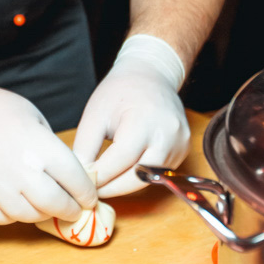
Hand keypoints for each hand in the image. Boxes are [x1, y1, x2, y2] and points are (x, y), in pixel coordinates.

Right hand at [0, 72, 96, 225]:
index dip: (86, 192)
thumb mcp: (34, 117)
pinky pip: (5, 219)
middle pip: (55, 204)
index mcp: (38, 146)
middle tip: (74, 209)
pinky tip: (18, 201)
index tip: (89, 197)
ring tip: (45, 204)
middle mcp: (19, 170)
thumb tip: (70, 176)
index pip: (75, 179)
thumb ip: (52, 148)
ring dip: (43, 213)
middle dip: (70, 210)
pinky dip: (16, 215)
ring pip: (31, 216)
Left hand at [73, 34, 190, 197]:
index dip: (101, 177)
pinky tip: (123, 172)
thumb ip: (85, 147)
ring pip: (151, 179)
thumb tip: (80, 177)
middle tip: (93, 191)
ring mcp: (180, 144)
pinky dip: (140, 175)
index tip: (84, 184)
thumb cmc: (120, 90)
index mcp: (144, 122)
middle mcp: (167, 135)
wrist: (151, 73)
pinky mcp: (183, 149)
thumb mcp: (95, 113)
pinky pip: (160, 172)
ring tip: (105, 182)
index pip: (121, 161)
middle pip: (139, 177)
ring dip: (126, 184)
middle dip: (113, 187)